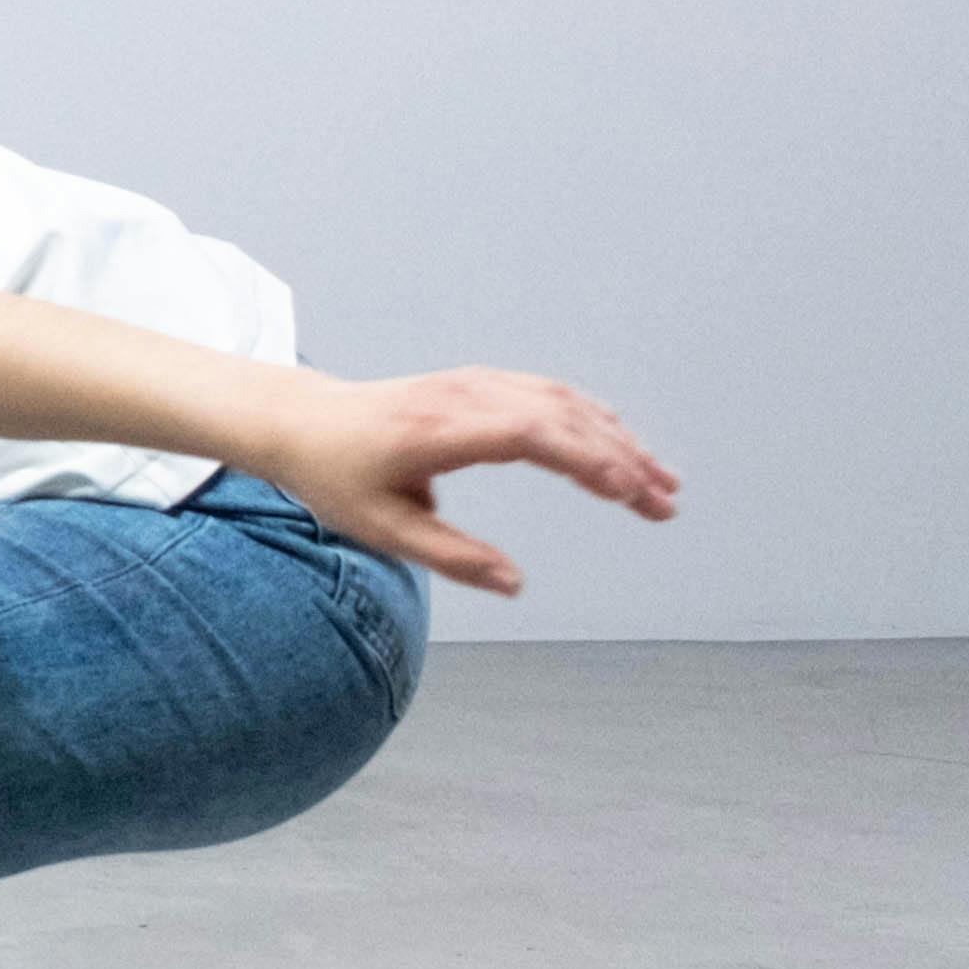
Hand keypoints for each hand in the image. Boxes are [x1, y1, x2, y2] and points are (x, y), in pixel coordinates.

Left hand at [260, 369, 681, 597]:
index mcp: (438, 430)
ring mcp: (473, 384)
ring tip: (660, 484)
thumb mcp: (382, 531)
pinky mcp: (479, 384)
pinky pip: (547, 394)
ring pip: (563, 403)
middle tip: (665, 505)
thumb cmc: (337, 477)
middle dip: (621, 461)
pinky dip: (591, 419)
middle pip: (561, 419)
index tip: (626, 492)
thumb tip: (516, 584)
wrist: (303, 423)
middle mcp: (463, 397)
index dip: (584, 459)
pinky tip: (621, 446)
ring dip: (617, 440)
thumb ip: (451, 557)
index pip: (528, 434)